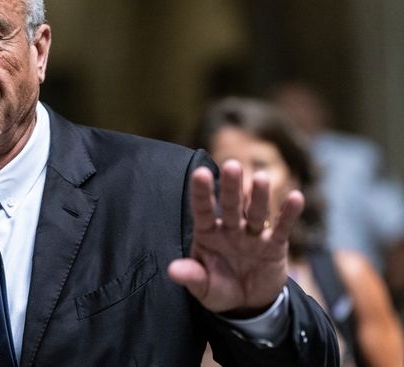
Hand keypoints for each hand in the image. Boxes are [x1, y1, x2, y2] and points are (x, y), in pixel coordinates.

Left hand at [168, 160, 303, 315]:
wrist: (247, 303)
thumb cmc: (219, 288)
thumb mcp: (203, 287)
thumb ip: (191, 276)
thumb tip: (172, 271)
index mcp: (208, 234)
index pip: (203, 210)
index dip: (201, 193)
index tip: (200, 173)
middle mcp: (230, 229)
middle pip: (230, 205)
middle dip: (231, 187)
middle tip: (232, 165)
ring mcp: (252, 235)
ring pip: (255, 212)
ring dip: (259, 196)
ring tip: (261, 178)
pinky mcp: (274, 245)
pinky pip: (281, 228)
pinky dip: (288, 214)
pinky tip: (295, 198)